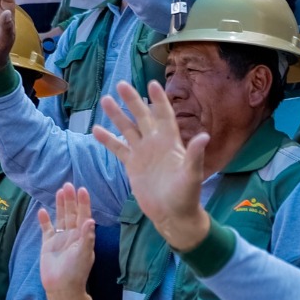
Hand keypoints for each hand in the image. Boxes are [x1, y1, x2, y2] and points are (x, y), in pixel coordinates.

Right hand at [38, 184, 96, 299]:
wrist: (61, 288)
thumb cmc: (76, 272)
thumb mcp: (84, 254)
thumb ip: (87, 237)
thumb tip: (91, 220)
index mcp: (83, 237)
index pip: (84, 216)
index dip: (84, 203)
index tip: (82, 189)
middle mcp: (72, 235)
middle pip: (72, 214)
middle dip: (71, 200)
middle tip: (68, 184)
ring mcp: (60, 239)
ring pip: (60, 218)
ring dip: (60, 205)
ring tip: (59, 191)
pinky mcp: (48, 244)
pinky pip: (46, 229)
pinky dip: (44, 220)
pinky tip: (41, 210)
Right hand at [94, 80, 211, 251]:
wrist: (173, 216)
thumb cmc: (187, 196)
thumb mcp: (192, 175)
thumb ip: (195, 155)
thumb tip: (204, 136)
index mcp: (171, 142)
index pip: (164, 115)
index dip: (159, 100)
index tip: (151, 83)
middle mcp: (155, 143)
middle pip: (142, 117)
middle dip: (132, 101)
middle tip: (120, 84)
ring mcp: (143, 153)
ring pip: (128, 129)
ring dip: (117, 116)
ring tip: (105, 100)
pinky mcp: (132, 165)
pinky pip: (118, 148)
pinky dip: (108, 139)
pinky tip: (96, 130)